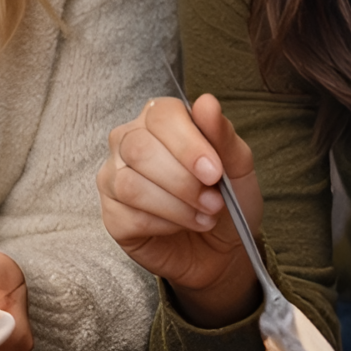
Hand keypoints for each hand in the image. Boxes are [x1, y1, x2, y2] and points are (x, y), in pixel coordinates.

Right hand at [98, 94, 260, 326]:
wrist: (221, 247)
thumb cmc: (228, 199)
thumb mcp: (238, 165)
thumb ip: (223, 134)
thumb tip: (208, 103)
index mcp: (159, 120)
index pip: (160, 115)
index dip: (187, 144)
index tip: (214, 173)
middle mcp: (129, 142)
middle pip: (139, 149)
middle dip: (183, 181)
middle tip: (214, 201)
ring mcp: (114, 178)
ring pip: (130, 184)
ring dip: (176, 206)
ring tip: (203, 217)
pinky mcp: (111, 215)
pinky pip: (128, 216)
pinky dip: (163, 226)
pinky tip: (179, 228)